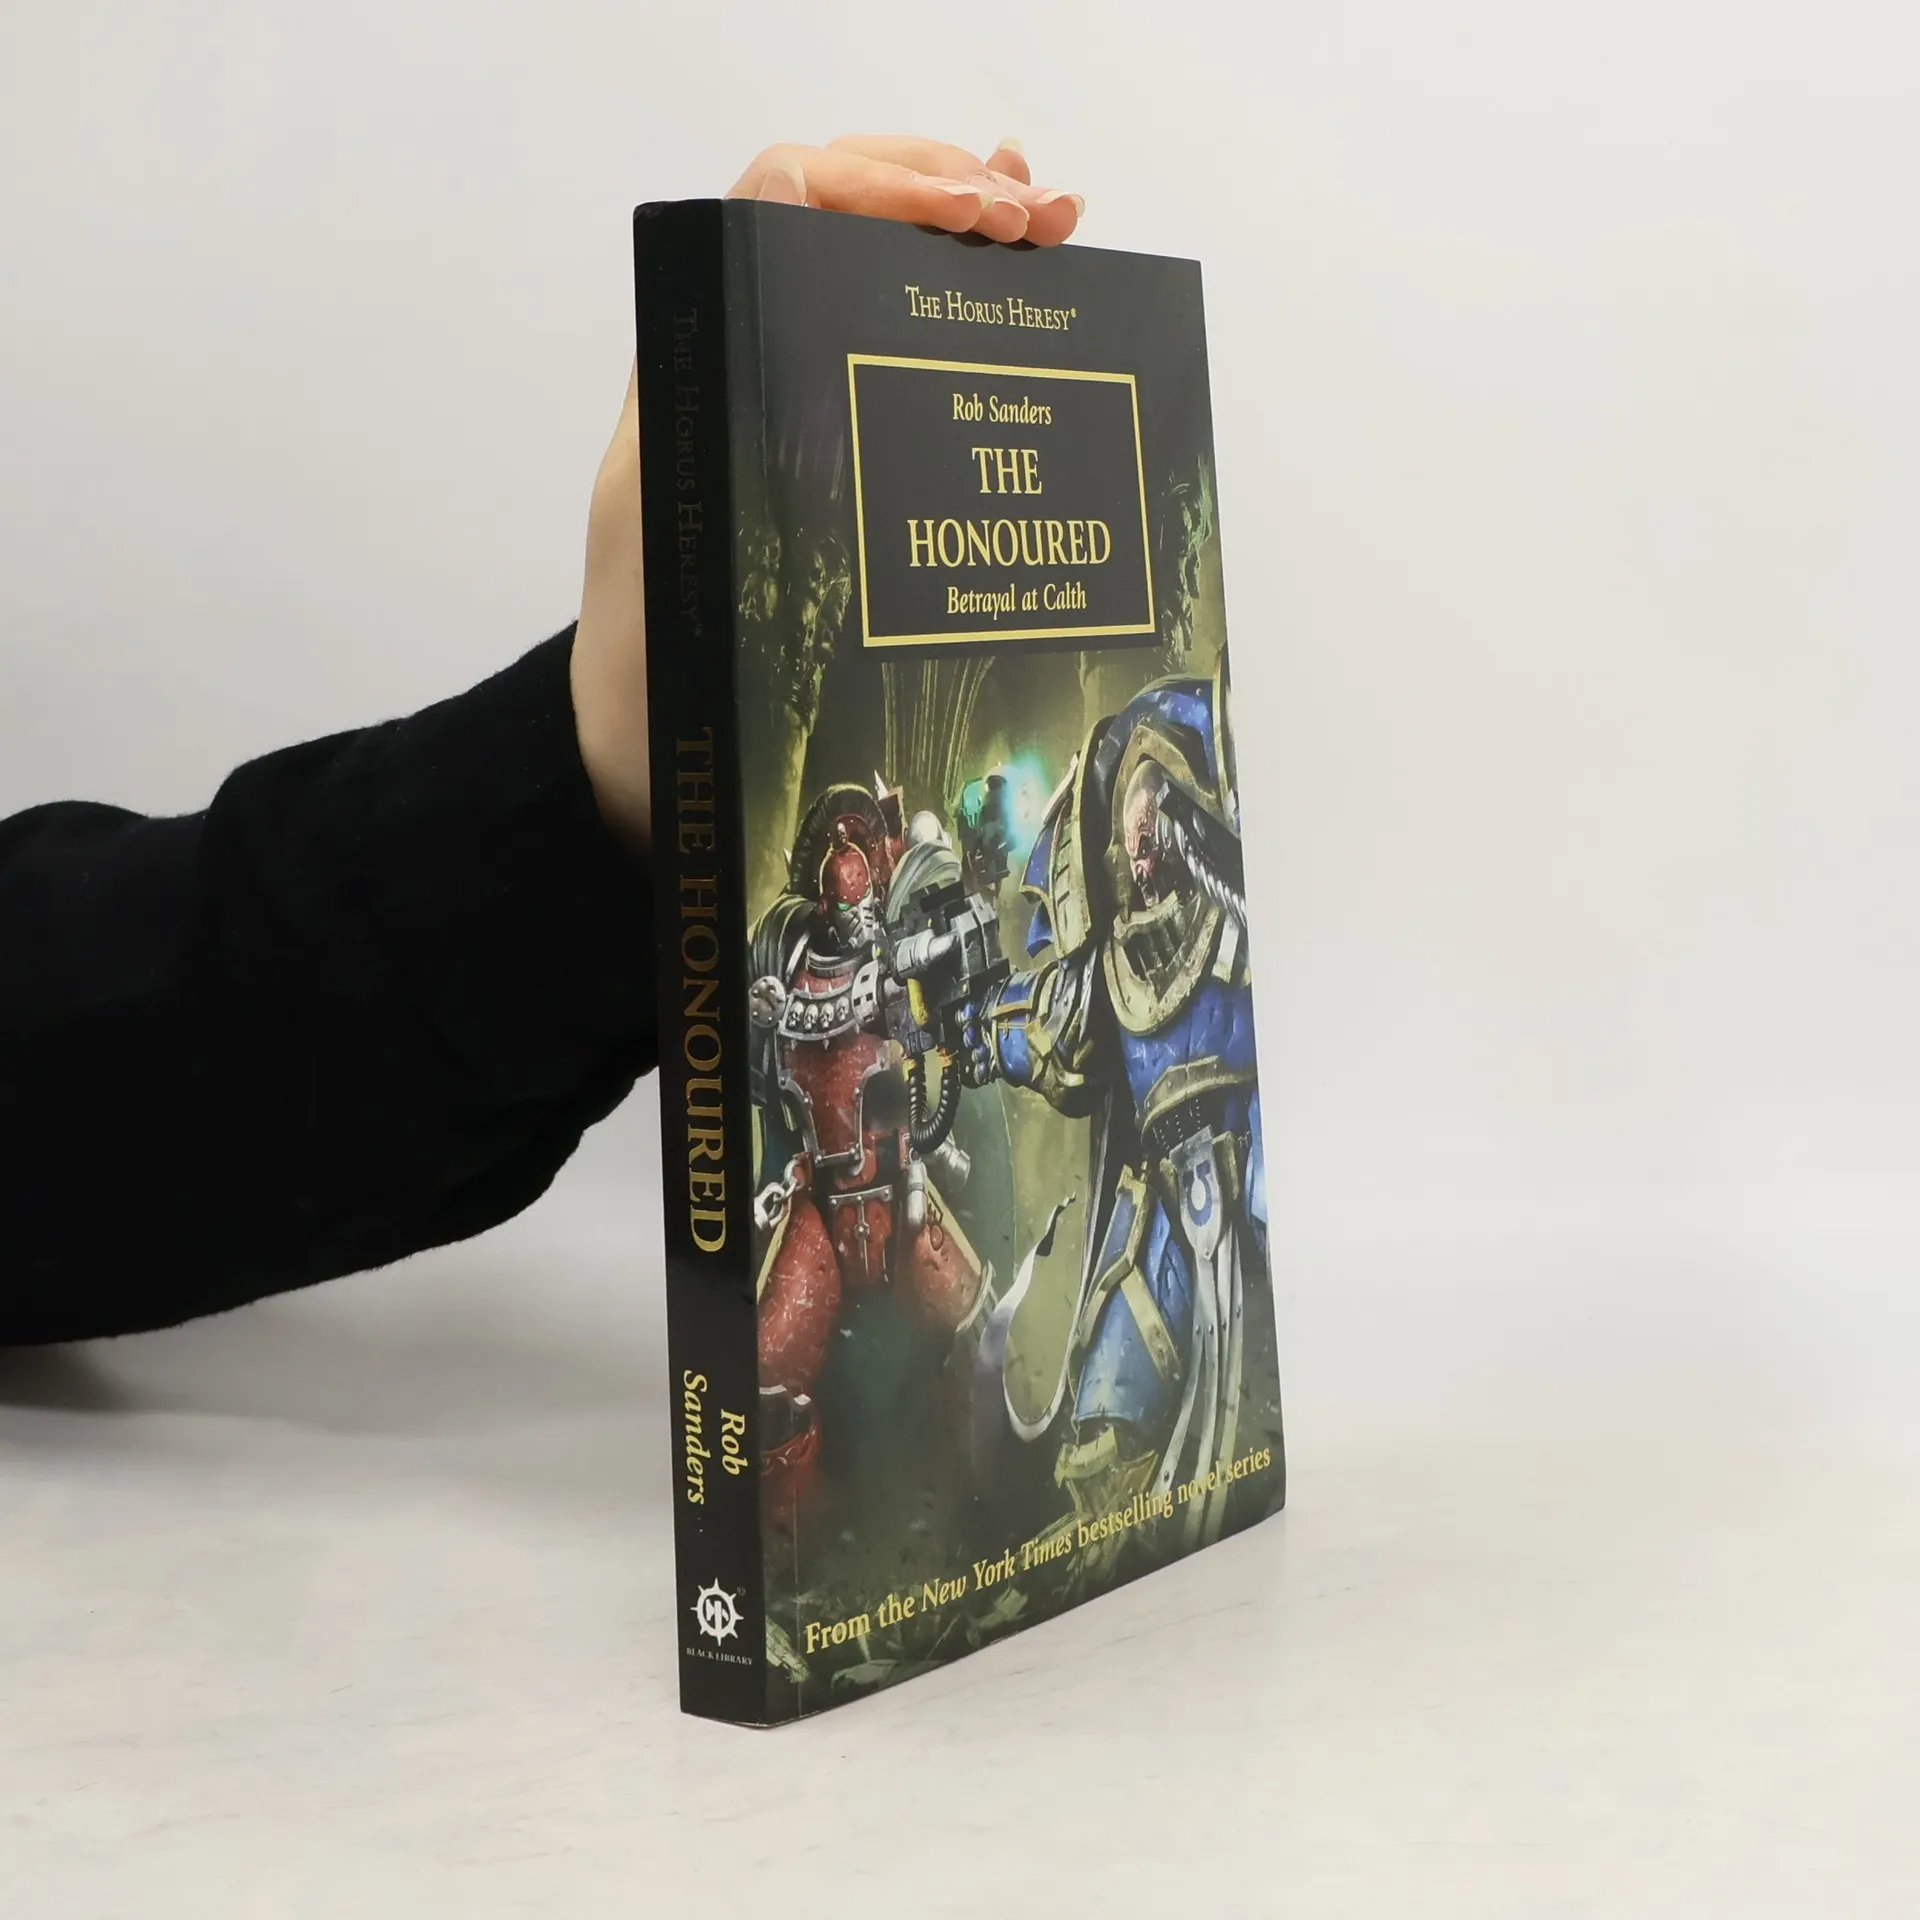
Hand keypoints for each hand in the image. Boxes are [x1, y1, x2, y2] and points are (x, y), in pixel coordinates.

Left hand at [570, 137, 1083, 848]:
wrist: (655, 760)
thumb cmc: (650, 658)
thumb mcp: (662, 519)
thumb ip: (704, 376)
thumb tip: (779, 188)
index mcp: (705, 361)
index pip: (792, 200)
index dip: (889, 183)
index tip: (979, 217)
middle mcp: (753, 366)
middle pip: (854, 218)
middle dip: (954, 194)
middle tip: (1047, 221)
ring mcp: (803, 415)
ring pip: (888, 278)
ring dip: (975, 235)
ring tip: (1059, 229)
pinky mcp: (841, 472)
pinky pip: (907, 363)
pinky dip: (974, 316)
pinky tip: (1036, 290)